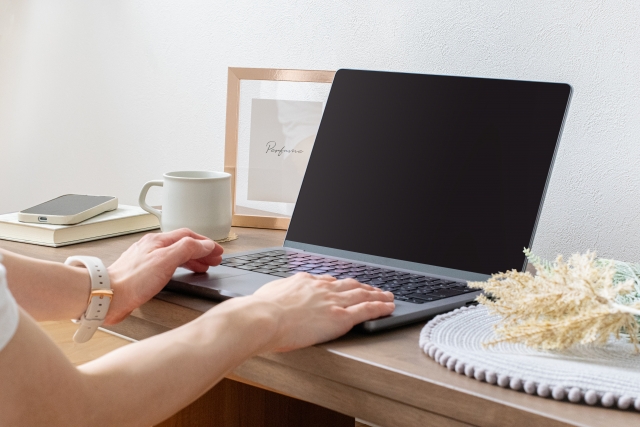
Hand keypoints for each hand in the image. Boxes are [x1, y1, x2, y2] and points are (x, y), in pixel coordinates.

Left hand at [105, 228, 222, 323]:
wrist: (108, 296)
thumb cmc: (132, 281)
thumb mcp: (166, 260)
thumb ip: (187, 249)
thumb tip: (204, 244)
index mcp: (157, 241)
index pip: (188, 236)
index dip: (205, 243)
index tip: (217, 251)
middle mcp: (152, 247)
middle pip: (182, 244)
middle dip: (201, 251)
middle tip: (214, 260)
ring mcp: (146, 259)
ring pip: (175, 254)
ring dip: (192, 259)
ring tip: (203, 267)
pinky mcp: (142, 273)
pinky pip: (167, 265)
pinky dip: (180, 267)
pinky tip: (181, 273)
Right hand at [247, 272, 394, 351]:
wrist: (262, 318)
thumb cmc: (259, 310)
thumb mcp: (268, 294)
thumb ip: (277, 293)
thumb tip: (274, 295)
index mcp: (304, 282)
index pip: (328, 281)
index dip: (340, 284)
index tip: (345, 284)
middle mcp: (322, 288)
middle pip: (349, 284)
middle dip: (364, 286)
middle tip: (374, 288)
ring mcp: (333, 301)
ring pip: (363, 294)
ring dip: (378, 294)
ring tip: (389, 296)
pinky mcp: (340, 317)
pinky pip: (367, 310)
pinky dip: (381, 307)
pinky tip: (389, 307)